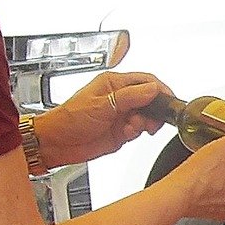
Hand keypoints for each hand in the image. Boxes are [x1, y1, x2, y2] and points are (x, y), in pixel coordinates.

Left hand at [37, 70, 172, 165]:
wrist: (56, 143)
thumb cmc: (69, 119)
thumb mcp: (102, 105)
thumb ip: (130, 97)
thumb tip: (153, 89)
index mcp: (114, 84)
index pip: (146, 81)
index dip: (160, 90)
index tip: (168, 101)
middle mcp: (119, 98)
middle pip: (150, 99)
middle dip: (154, 110)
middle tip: (153, 119)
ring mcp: (120, 115)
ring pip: (146, 116)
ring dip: (145, 123)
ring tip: (134, 127)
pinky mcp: (120, 132)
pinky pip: (138, 130)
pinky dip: (136, 133)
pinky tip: (126, 134)